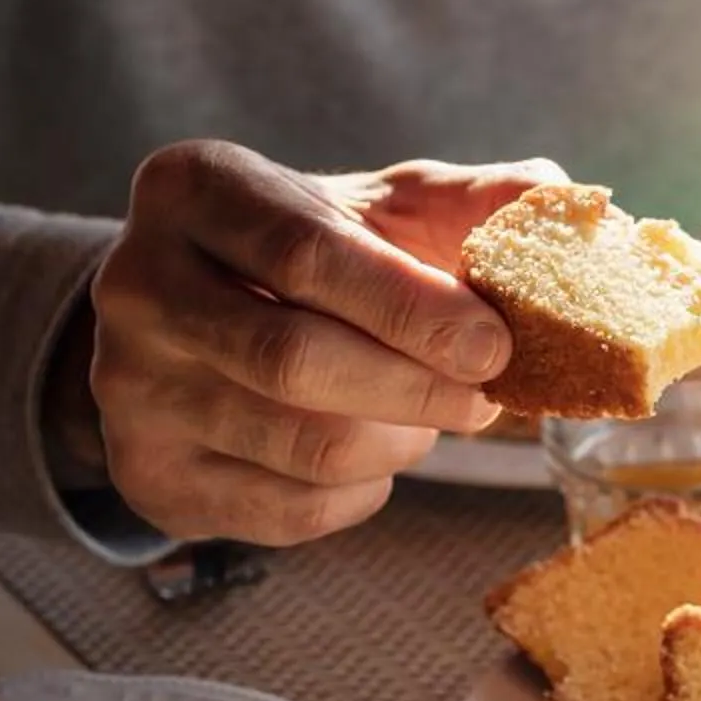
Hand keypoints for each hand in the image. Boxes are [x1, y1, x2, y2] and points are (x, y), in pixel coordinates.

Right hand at [69, 141, 560, 544]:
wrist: (205, 317)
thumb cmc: (318, 255)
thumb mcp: (386, 208)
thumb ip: (476, 202)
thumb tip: (570, 203)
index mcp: (195, 189)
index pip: (305, 254)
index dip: (411, 308)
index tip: (493, 343)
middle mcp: (138, 283)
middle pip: (295, 358)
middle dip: (416, 388)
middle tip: (484, 397)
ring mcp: (130, 387)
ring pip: (301, 444)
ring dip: (401, 442)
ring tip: (432, 417)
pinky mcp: (150, 474)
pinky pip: (289, 510)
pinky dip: (364, 490)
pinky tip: (375, 453)